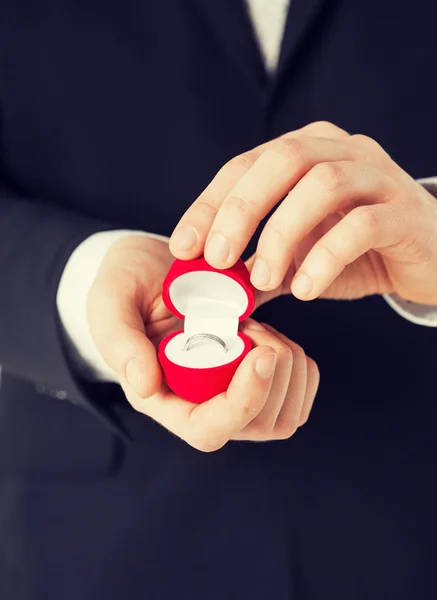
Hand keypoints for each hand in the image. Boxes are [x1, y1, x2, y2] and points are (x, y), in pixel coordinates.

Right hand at [87, 236, 318, 450]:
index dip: (243, 401)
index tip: (261, 353)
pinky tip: (270, 336)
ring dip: (286, 363)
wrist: (153, 268)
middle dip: (270, 371)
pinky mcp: (259, 383)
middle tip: (248, 324)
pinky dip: (300, 363)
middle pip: (256, 424)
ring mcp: (232, 397)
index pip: (209, 429)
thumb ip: (119, 341)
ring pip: (285, 414)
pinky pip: (299, 391)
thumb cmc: (126, 285)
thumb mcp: (110, 302)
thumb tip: (144, 385)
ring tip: (255, 328)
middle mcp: (199, 405)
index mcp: (161, 397)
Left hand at [169, 121, 436, 305]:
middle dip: (241, 209)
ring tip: (265, 279)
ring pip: (322, 185)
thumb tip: (210, 293)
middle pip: (284, 158)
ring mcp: (377, 175)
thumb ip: (258, 269)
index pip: (247, 164)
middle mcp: (341, 150)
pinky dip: (325, 257)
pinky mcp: (404, 210)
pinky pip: (362, 225)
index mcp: (307, 152)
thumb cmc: (356, 252)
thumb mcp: (297, 258)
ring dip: (282, 235)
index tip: (183, 247)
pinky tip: (307, 289)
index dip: (210, 203)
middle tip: (218, 258)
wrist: (426, 258)